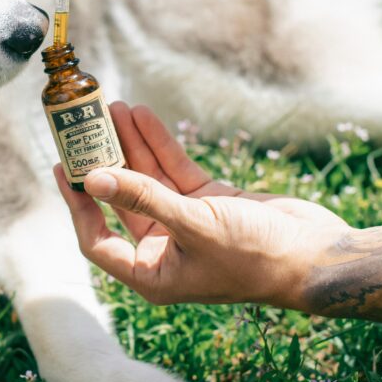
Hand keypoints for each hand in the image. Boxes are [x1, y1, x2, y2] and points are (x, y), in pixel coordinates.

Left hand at [54, 102, 348, 306]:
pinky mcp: (209, 202)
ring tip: (113, 107)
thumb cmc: (255, 256)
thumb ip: (143, 198)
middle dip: (104, 163)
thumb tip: (94, 178)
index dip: (77, 205)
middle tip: (84, 128)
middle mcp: (164, 250)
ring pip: (147, 179)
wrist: (316, 254)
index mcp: (153, 274)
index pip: (97, 240)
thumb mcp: (194, 225)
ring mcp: (186, 224)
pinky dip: (159, 144)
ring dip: (130, 145)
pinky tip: (143, 116)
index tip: (64, 168)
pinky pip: (174, 169)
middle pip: (120, 201)